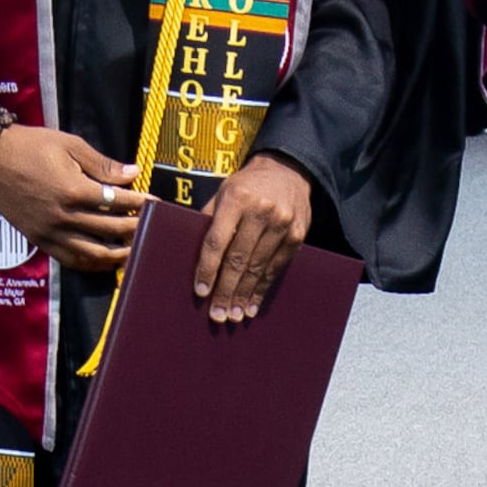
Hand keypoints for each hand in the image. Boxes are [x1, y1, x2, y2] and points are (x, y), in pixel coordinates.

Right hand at [0, 122, 141, 275]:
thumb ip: (102, 164)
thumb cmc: (31, 146)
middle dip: (134, 229)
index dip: (139, 204)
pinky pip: (69, 259)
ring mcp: (49, 231)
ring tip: (133, 250)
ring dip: (116, 254)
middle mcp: (62, 215)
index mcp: (73, 189)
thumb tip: (132, 173)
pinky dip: (90, 263)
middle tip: (151, 229)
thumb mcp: (69, 145)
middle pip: (108, 230)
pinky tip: (104, 260)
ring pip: (91, 253)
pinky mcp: (38, 239)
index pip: (116, 203)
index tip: (155, 205)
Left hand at [193, 153, 314, 325]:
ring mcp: (282, 223)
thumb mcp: (222, 193)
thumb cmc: (247, 186)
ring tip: (234, 315)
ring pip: (258, 267)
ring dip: (244, 295)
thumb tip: (189, 255)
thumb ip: (208, 220)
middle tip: (217, 315)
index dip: (207, 268)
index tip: (201, 292)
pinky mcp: (297, 235)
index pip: (217, 240)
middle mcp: (261, 210)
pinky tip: (253, 304)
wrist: (288, 171)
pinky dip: (263, 289)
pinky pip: (276, 268)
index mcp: (236, 199)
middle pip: (238, 259)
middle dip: (226, 290)